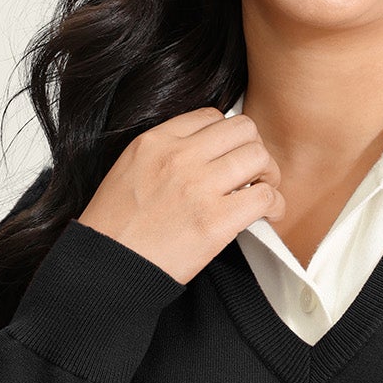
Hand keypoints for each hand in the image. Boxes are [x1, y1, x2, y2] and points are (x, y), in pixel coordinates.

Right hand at [77, 109, 284, 284]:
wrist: (107, 266)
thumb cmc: (116, 228)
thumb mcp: (130, 169)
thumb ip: (165, 154)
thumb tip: (205, 152)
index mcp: (156, 141)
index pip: (212, 116)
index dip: (229, 136)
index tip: (231, 155)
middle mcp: (178, 157)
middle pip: (243, 130)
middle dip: (255, 149)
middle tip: (255, 173)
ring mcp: (198, 187)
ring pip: (259, 157)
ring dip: (269, 175)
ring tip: (262, 192)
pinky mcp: (215, 221)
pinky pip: (264, 197)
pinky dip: (274, 205)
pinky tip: (268, 214)